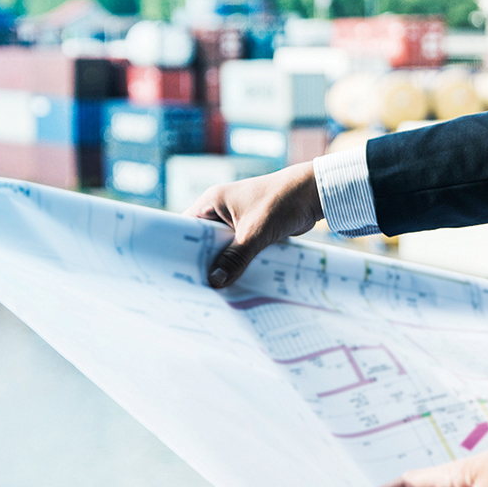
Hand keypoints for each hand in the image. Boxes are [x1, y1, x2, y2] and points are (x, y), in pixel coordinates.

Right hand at [189, 161, 323, 288]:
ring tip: (214, 291)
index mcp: (212, 201)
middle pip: (203, 241)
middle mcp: (220, 210)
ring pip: (222, 248)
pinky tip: (236, 282)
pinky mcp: (251, 229)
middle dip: (203, 262)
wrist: (312, 195)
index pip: (185, 227)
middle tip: (195, 289)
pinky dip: (238, 263)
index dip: (179, 249)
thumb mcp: (254, 232)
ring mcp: (235, 220)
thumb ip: (235, 258)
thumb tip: (215, 282)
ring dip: (223, 265)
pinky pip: (238, 250)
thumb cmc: (281, 202)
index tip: (175, 273)